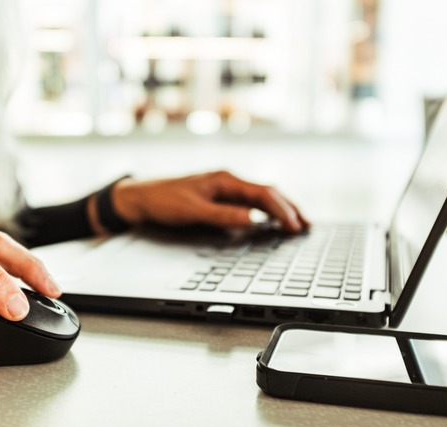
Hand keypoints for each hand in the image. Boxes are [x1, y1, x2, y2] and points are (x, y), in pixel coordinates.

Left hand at [112, 170, 309, 231]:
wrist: (140, 197)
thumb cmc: (163, 201)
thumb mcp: (193, 211)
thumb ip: (224, 215)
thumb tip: (254, 218)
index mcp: (225, 180)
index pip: (263, 193)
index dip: (282, 210)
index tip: (295, 226)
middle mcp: (228, 181)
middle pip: (267, 192)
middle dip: (289, 208)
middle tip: (307, 225)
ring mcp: (224, 188)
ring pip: (261, 196)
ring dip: (280, 208)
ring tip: (297, 222)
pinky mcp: (218, 196)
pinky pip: (249, 201)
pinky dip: (265, 210)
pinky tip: (270, 219)